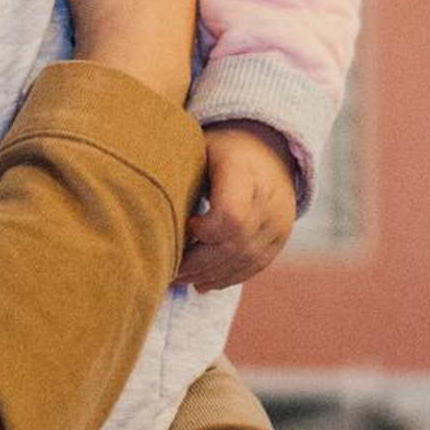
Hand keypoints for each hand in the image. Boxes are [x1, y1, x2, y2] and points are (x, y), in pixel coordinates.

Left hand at [177, 124, 296, 290]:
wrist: (269, 147)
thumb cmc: (222, 148)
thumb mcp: (200, 148)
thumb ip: (181, 175)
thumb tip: (150, 212)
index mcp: (245, 170)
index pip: (231, 216)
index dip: (206, 231)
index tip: (188, 225)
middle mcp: (269, 198)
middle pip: (234, 244)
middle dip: (199, 262)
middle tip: (171, 271)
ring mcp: (279, 221)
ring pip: (244, 260)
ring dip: (210, 275)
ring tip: (182, 279)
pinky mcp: (280, 238)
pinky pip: (255, 266)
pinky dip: (227, 277)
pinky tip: (205, 283)